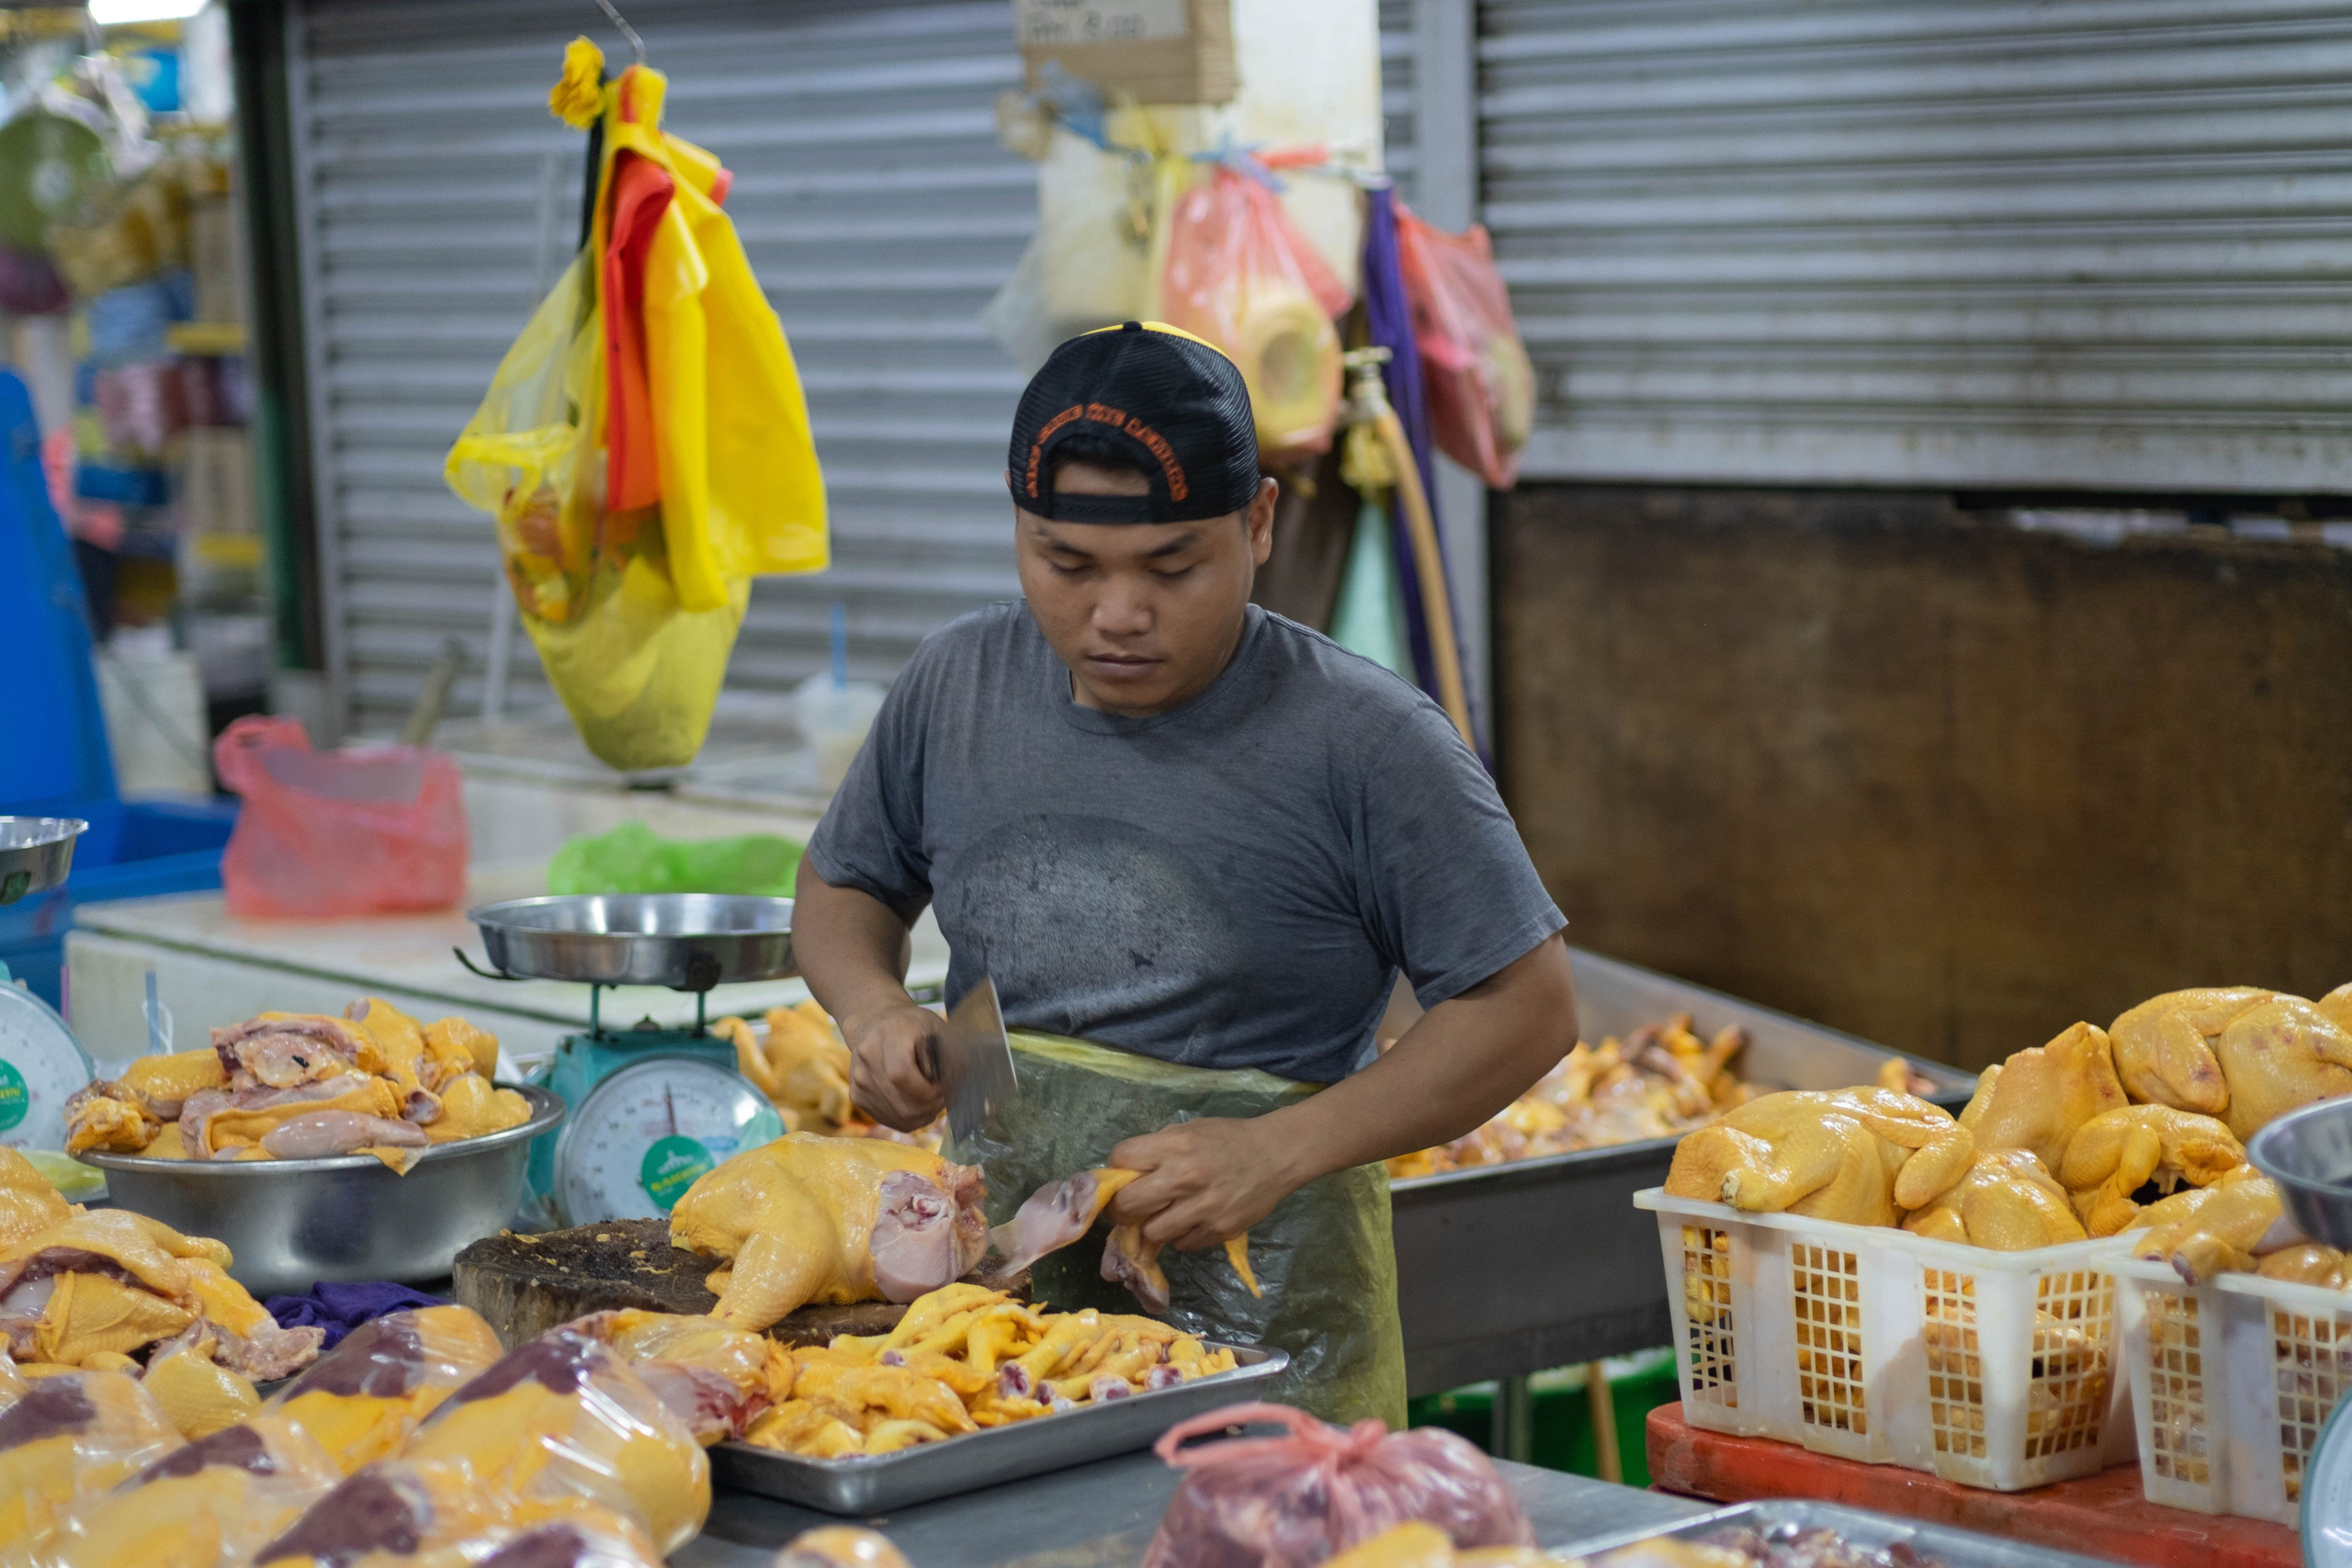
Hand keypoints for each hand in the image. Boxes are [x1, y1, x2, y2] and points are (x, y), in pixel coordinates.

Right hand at [844, 1002, 945, 1131]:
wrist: (876, 1023)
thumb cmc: (913, 1025)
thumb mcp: (937, 1028)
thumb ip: (953, 1053)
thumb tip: (961, 1083)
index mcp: (887, 1035)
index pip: (901, 1075)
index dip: (929, 1090)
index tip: (944, 1085)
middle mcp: (866, 1059)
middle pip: (905, 1106)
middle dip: (932, 1106)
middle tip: (944, 1094)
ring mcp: (858, 1081)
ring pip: (900, 1118)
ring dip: (924, 1114)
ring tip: (932, 1096)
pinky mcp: (857, 1097)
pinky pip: (891, 1120)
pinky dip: (911, 1117)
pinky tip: (916, 1099)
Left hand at [1106, 1116, 1307, 1252]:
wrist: (1277, 1155)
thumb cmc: (1229, 1139)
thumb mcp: (1190, 1130)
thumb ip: (1158, 1149)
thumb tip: (1125, 1175)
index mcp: (1176, 1145)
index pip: (1122, 1159)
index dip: (1116, 1169)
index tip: (1123, 1176)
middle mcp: (1185, 1177)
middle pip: (1128, 1204)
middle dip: (1122, 1208)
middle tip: (1131, 1207)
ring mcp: (1203, 1208)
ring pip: (1152, 1233)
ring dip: (1152, 1227)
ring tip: (1164, 1217)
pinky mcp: (1218, 1230)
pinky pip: (1182, 1245)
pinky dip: (1180, 1237)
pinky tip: (1191, 1222)